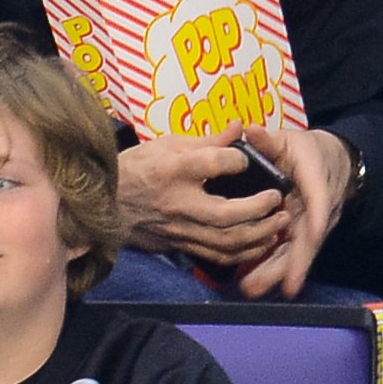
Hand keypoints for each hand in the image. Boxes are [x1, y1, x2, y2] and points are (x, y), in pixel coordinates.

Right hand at [118, 135, 290, 268]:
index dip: (236, 160)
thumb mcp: (166, 145)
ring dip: (258, 235)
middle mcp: (177, 203)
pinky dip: (243, 252)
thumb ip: (208, 140)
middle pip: (226, 214)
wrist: (104, 205)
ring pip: (226, 241)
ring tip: (278, 222)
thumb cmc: (136, 169)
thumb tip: (240, 128)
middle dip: (259, 209)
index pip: (212, 164)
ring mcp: (179, 229)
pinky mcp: (180, 246)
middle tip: (277, 198)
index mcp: (172, 171)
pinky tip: (260, 242)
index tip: (246, 159)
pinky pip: (217, 256)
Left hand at [233, 126, 354, 300]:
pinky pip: (290, 253)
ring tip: (255, 288)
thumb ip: (270, 140)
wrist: (333, 163)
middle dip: (295, 262)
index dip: (318, 214)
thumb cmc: (307, 152)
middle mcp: (319, 209)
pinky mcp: (302, 234)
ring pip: (298, 251)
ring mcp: (313, 225)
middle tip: (281, 284)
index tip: (315, 231)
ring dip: (279, 272)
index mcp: (316, 180)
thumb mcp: (291, 141)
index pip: (320, 198)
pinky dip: (275, 270)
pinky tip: (255, 285)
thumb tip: (250, 131)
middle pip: (309, 238)